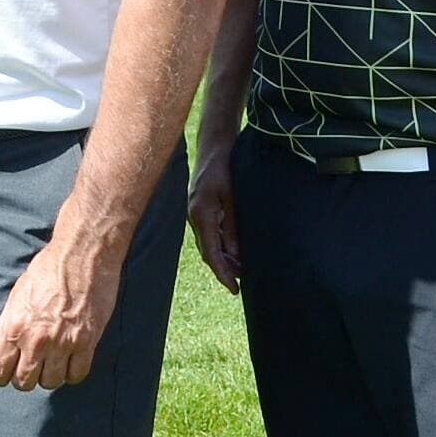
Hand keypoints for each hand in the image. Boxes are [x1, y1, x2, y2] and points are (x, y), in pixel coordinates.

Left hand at [0, 238, 114, 390]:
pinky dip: (71, 372)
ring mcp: (63, 343)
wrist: (82, 255)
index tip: (8, 371)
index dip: (1, 375)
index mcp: (14, 327)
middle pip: (24, 382)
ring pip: (51, 382)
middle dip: (25, 378)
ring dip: (49, 375)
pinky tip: (70, 360)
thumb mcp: (16, 297)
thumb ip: (1, 330)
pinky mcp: (87, 342)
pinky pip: (76, 375)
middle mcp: (36, 340)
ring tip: (51, 361)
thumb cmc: (46, 271)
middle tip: (31, 365)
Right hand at [186, 142, 242, 295]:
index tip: (234, 288)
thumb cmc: (225, 169)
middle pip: (208, 253)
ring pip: (208, 245)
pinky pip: (209, 234)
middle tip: (241, 284)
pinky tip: (233, 251)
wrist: (213, 148)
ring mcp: (195, 214)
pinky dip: (220, 246)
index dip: (223, 273)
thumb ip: (233, 226)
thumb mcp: (233, 199)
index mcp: (201, 216)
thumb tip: (236, 254)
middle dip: (223, 269)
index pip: (211, 253)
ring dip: (222, 259)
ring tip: (241, 271)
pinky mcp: (200, 210)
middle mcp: (195, 217)